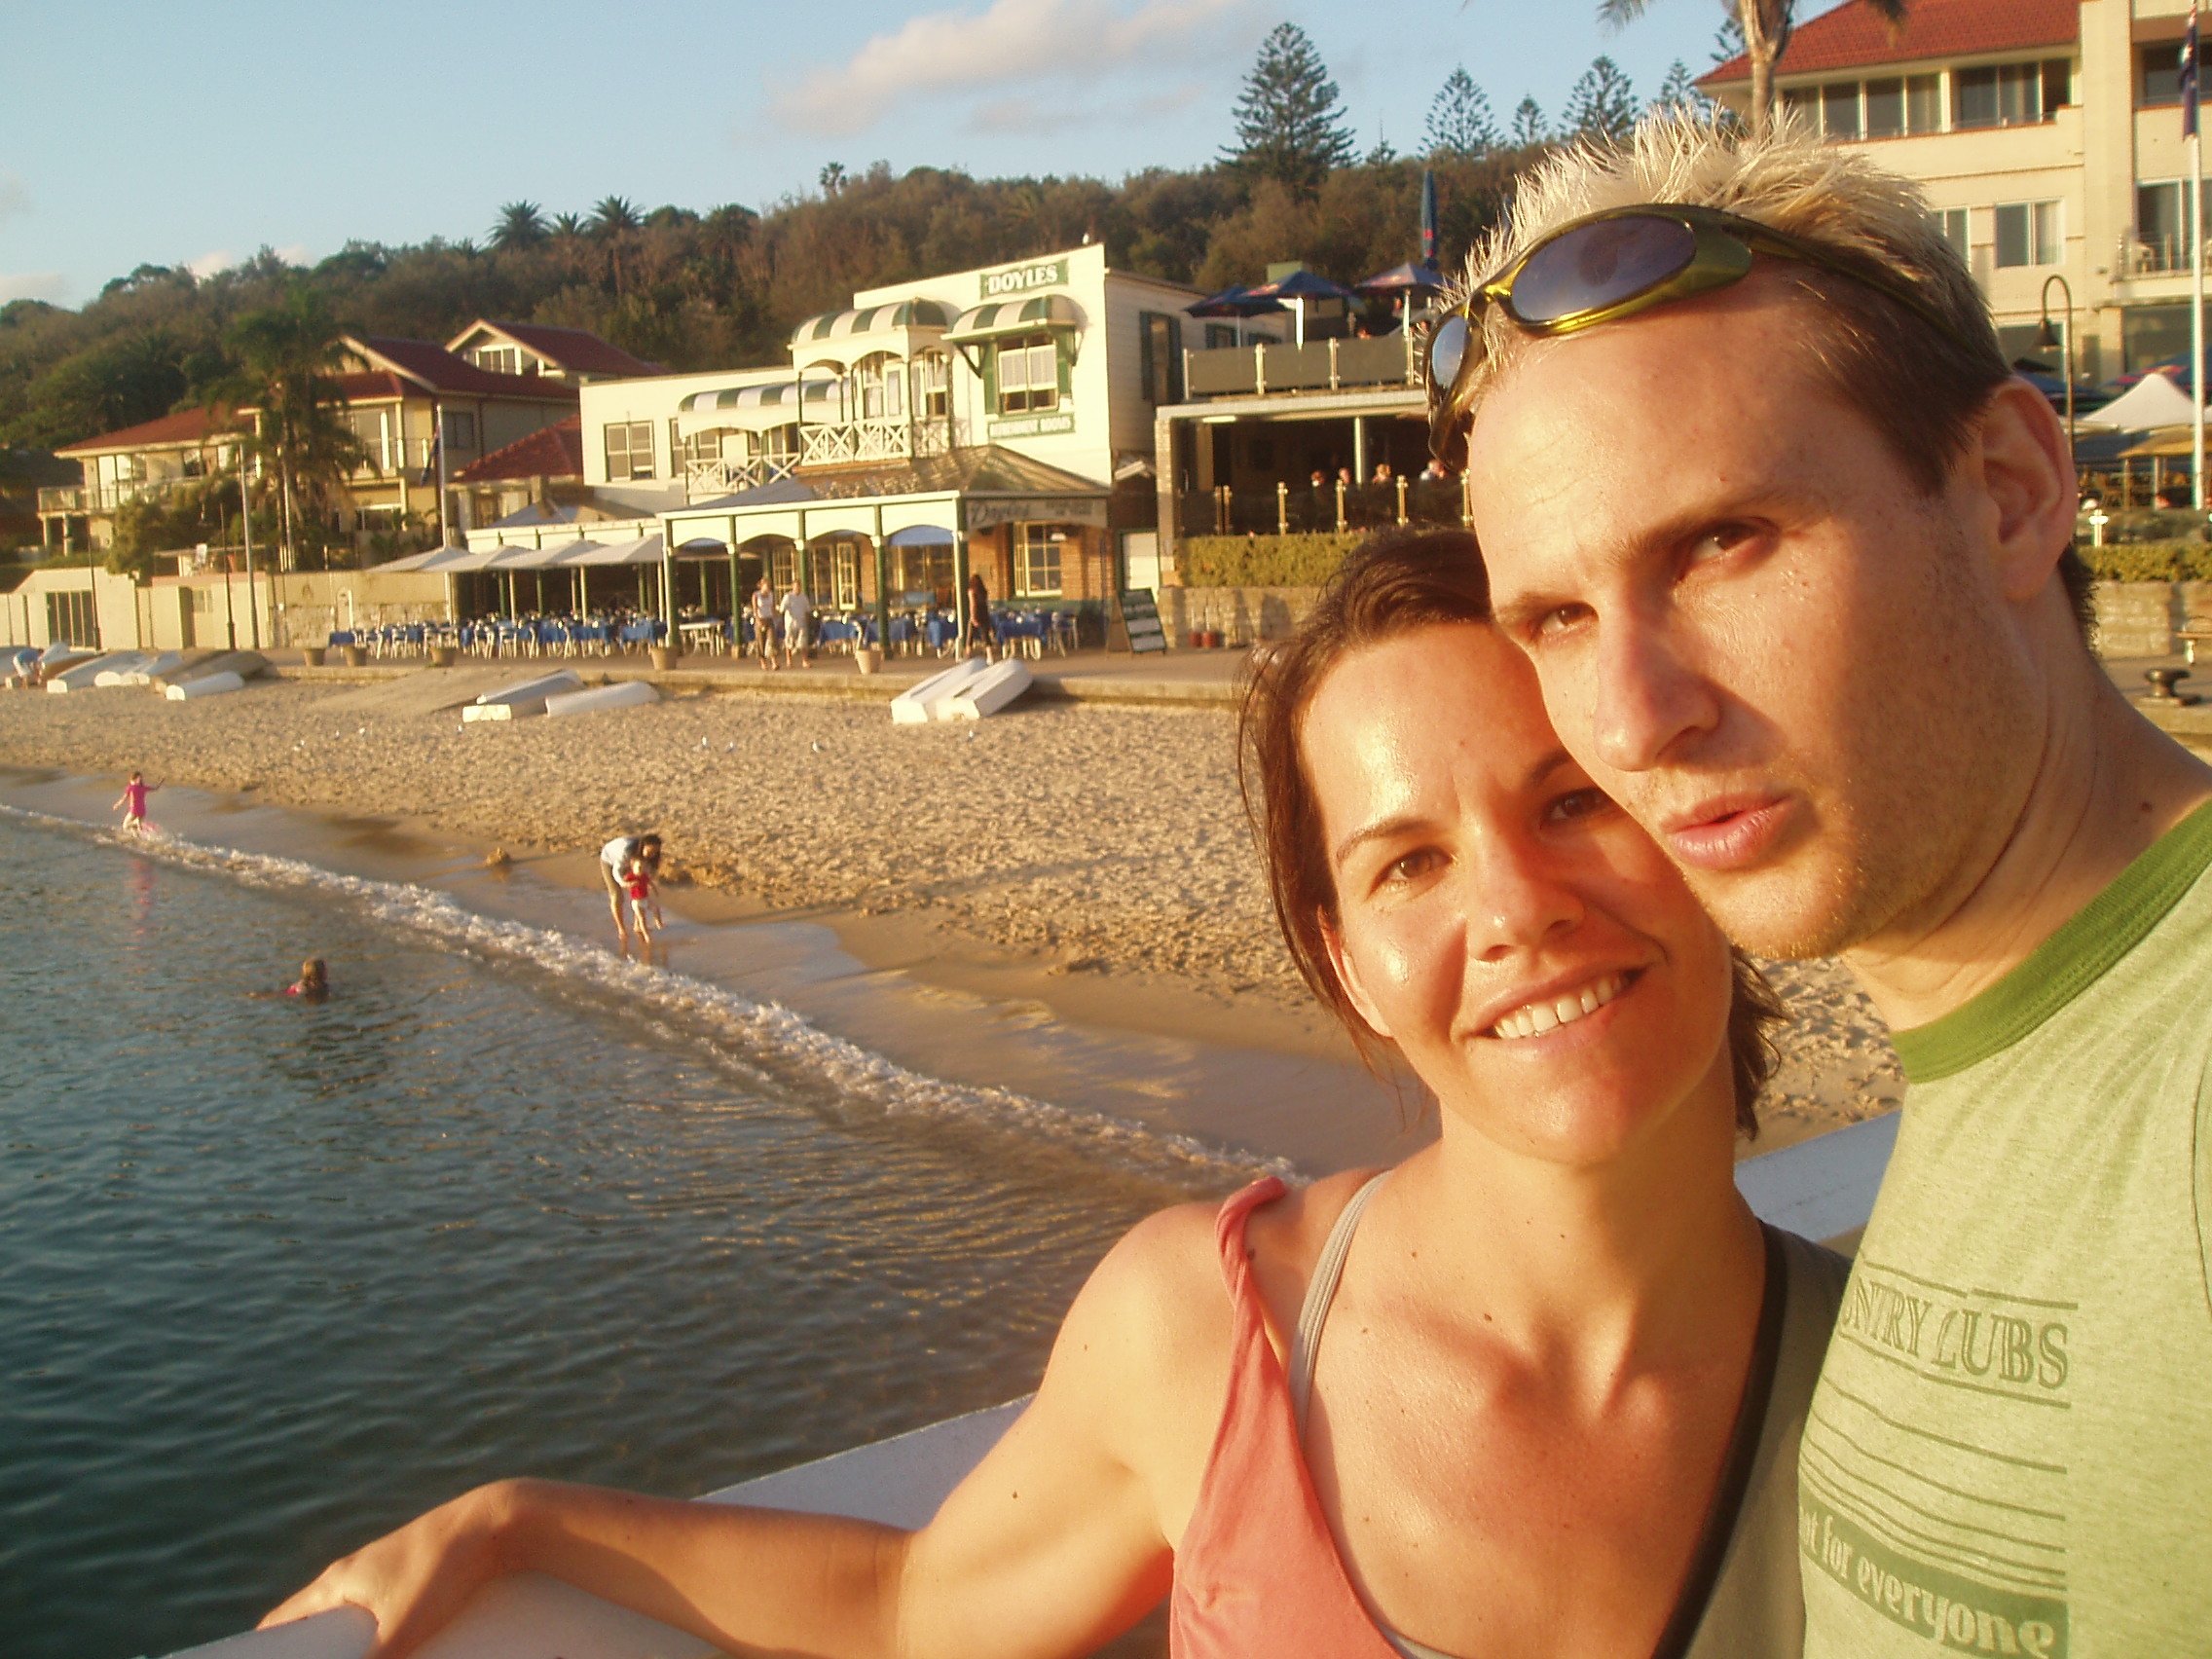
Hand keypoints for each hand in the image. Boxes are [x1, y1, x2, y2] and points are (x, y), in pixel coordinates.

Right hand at [258, 1481, 514, 1658]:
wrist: (497, 1524)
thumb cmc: (444, 1569)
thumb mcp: (403, 1630)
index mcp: (336, 1582)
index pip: (281, 1622)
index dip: (265, 1652)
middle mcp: (355, 1574)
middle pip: (318, 1627)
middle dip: (315, 1657)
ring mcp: (386, 1574)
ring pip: (355, 1622)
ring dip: (354, 1651)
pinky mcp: (417, 1578)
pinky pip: (385, 1614)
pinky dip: (382, 1639)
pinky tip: (401, 1656)